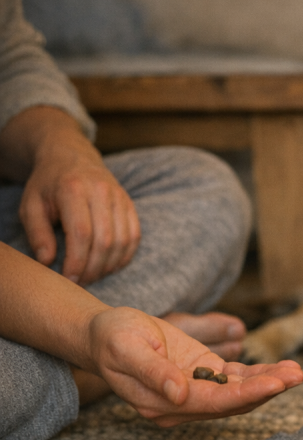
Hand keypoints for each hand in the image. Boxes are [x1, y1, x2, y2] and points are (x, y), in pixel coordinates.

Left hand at [13, 107, 140, 283]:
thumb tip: (48, 262)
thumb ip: (37, 233)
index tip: (68, 278)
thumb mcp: (31, 205)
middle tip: (80, 281)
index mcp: (73, 189)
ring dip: (109, 265)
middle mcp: (101, 191)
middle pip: (105, 240)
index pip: (81, 233)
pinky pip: (135, 236)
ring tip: (93, 275)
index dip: (77, 261)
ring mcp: (120, 197)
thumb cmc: (47, 185)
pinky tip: (109, 265)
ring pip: (123, 240)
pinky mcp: (130, 204)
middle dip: (94, 268)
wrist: (71, 157)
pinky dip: (124, 256)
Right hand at [86, 307, 302, 426]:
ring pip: (239, 392)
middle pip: (233, 402)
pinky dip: (260, 374)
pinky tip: (283, 369)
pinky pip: (236, 378)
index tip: (275, 385)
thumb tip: (179, 394)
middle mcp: (182, 404)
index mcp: (162, 404)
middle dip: (268, 389)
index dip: (246, 394)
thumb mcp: (127, 350)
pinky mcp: (203, 375)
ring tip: (298, 371)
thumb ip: (154, 373)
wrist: (104, 333)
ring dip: (270, 383)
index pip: (213, 402)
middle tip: (298, 375)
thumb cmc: (113, 339)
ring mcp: (195, 391)